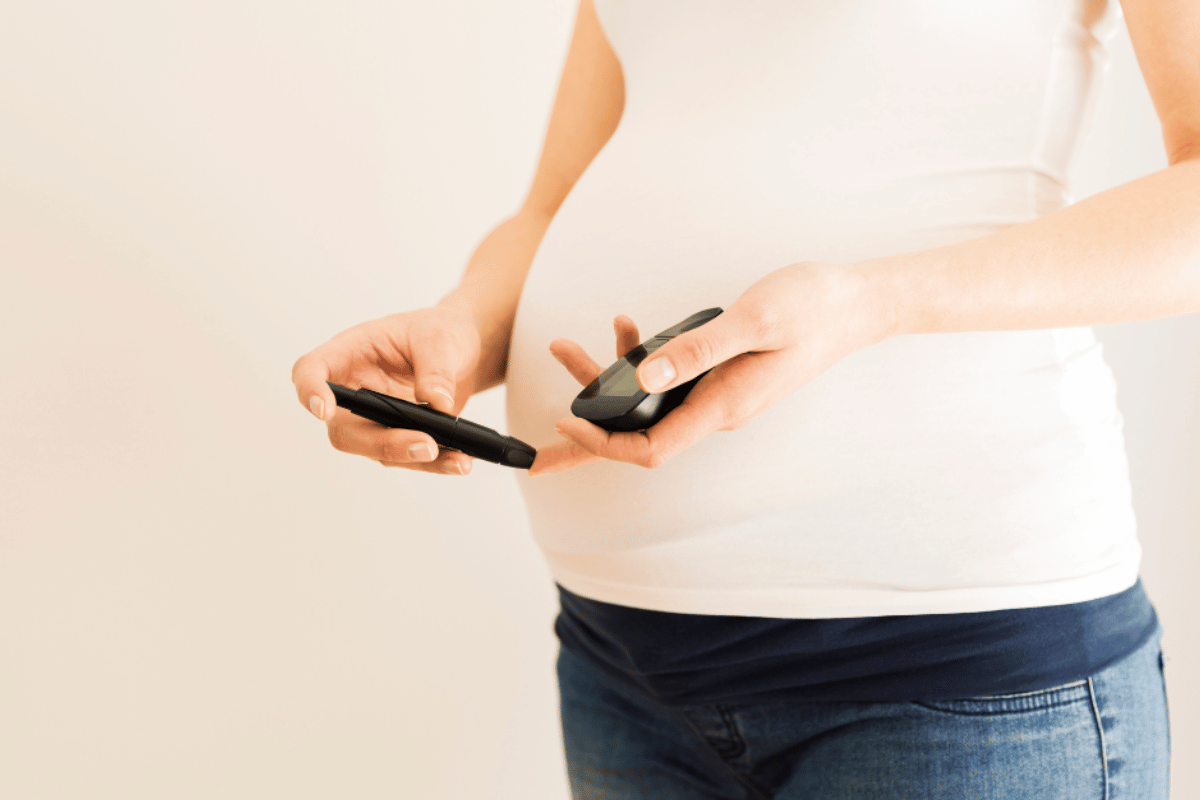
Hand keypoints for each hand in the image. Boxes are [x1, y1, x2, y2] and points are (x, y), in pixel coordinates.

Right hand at [291, 304, 482, 475]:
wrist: (461, 350)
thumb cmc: (438, 332)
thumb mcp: (440, 339)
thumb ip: (436, 369)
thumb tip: (437, 403)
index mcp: (349, 352)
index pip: (311, 370)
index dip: (310, 390)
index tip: (324, 410)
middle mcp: (353, 389)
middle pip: (343, 427)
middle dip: (380, 442)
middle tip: (426, 445)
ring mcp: (371, 418)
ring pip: (376, 450)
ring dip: (414, 458)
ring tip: (456, 460)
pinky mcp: (396, 436)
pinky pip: (407, 457)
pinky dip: (435, 463)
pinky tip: (460, 461)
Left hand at [528, 261, 893, 475]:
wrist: (856, 305)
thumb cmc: (813, 308)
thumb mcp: (755, 321)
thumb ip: (699, 350)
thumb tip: (644, 374)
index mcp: (724, 405)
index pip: (652, 448)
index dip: (604, 443)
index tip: (567, 422)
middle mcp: (718, 409)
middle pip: (640, 434)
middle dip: (589, 425)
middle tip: (542, 430)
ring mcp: (719, 395)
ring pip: (650, 404)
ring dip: (606, 383)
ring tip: (565, 349)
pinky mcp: (720, 377)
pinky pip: (669, 381)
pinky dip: (640, 359)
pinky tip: (626, 329)